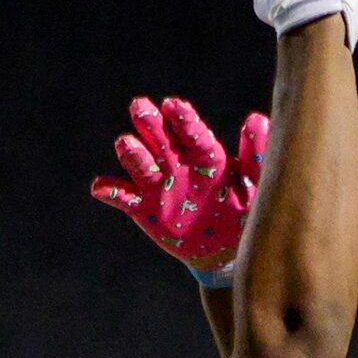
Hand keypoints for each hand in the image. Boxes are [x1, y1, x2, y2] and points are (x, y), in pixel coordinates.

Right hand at [91, 98, 267, 287]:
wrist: (225, 252)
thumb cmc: (246, 214)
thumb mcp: (256, 188)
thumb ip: (256, 158)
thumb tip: (255, 119)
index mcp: (207, 156)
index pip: (193, 133)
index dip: (183, 120)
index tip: (172, 104)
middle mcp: (179, 164)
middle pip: (161, 140)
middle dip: (150, 123)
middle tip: (140, 106)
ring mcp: (159, 186)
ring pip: (140, 165)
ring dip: (132, 154)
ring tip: (125, 143)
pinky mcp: (145, 209)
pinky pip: (124, 198)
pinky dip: (111, 192)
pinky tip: (100, 187)